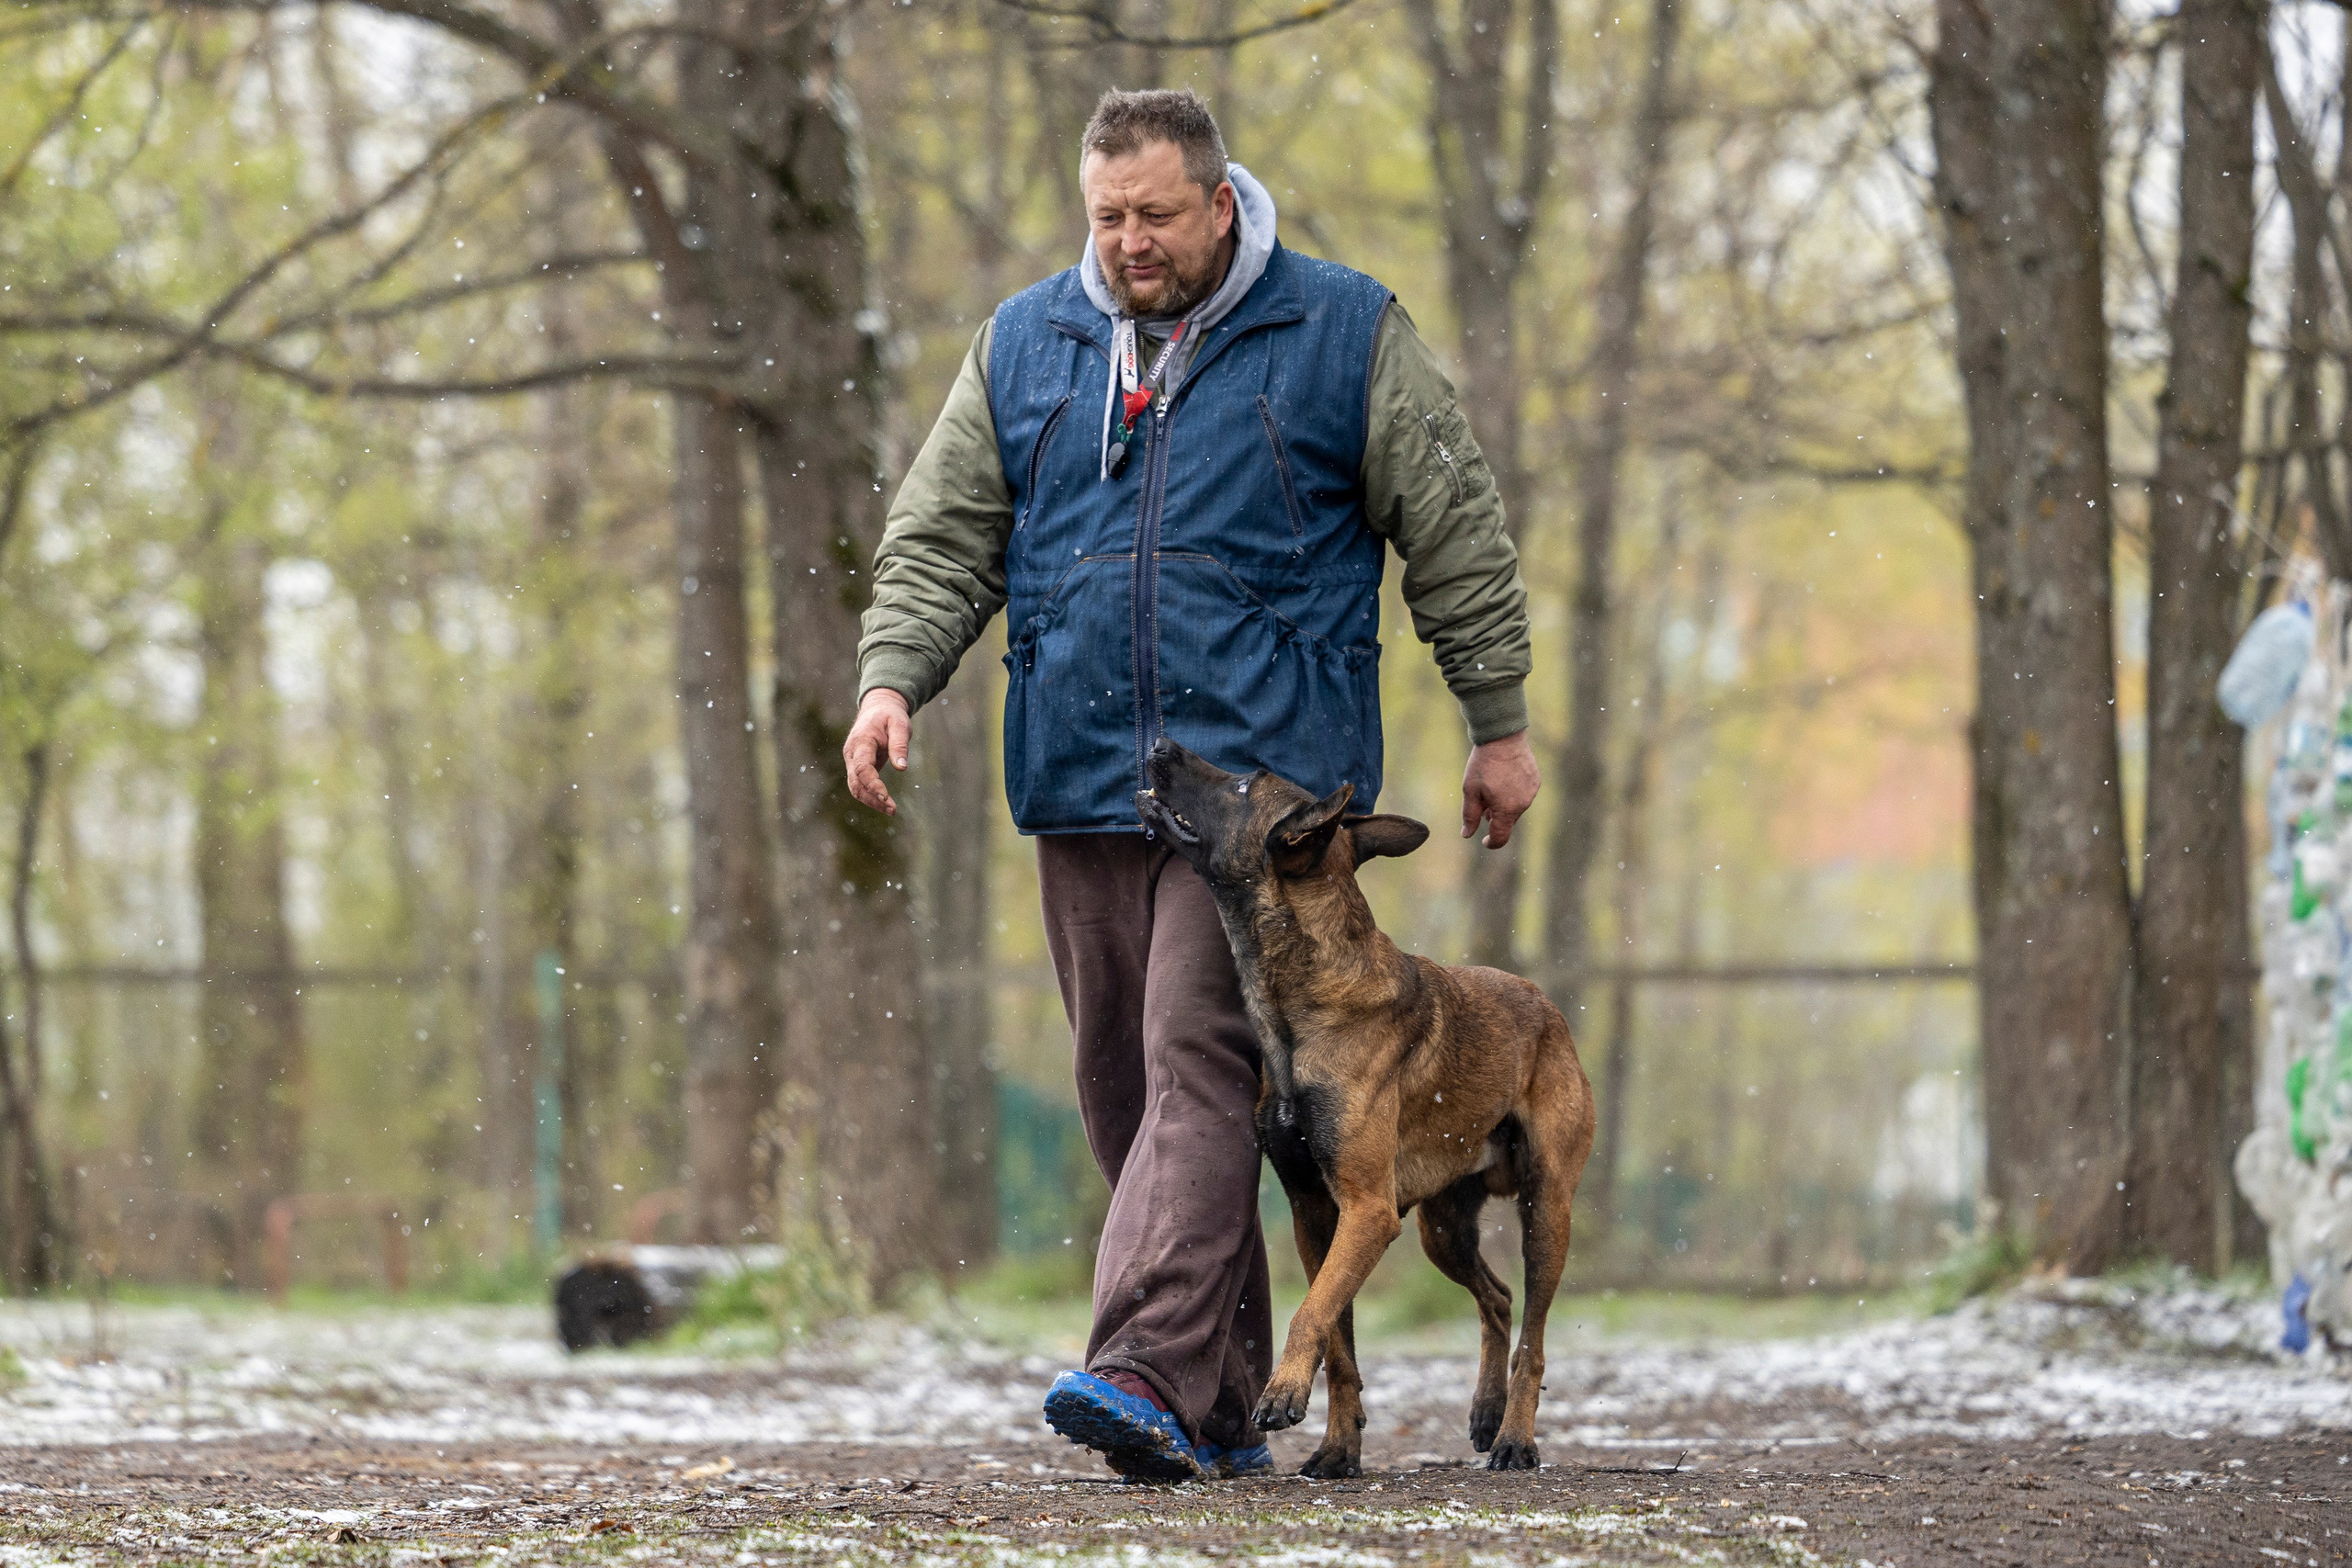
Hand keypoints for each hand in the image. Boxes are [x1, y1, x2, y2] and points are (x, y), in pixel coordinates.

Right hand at [843, 688, 912, 814]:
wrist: (878, 709)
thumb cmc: (890, 716)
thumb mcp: (900, 724)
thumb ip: (899, 744)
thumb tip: (901, 767)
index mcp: (861, 741)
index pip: (862, 768)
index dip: (873, 784)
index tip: (886, 796)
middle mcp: (852, 753)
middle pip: (856, 783)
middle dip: (873, 799)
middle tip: (893, 810)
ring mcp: (852, 761)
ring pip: (855, 787)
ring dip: (871, 801)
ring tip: (892, 810)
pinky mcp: (857, 766)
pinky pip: (860, 785)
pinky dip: (870, 796)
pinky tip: (885, 803)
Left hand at [1462, 729, 1539, 848]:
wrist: (1503, 737)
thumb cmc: (1483, 764)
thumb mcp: (1470, 791)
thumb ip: (1470, 815)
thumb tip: (1467, 834)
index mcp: (1506, 810)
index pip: (1501, 837)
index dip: (1491, 843)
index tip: (1484, 841)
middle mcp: (1523, 804)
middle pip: (1507, 821)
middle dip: (1494, 817)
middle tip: (1481, 802)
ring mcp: (1531, 792)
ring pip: (1516, 807)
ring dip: (1504, 805)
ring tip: (1491, 786)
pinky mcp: (1535, 780)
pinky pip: (1523, 794)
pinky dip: (1513, 793)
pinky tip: (1503, 778)